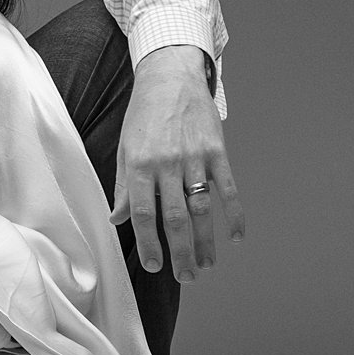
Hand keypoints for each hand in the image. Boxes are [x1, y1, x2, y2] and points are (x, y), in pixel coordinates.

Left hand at [109, 46, 244, 281]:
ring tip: (206, 266)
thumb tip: (118, 220)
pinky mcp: (217, 151)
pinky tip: (235, 236)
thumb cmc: (144, 114)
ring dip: (205, 241)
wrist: (170, 76)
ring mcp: (195, 158)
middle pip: (175, 218)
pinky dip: (234, 213)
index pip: (144, 214)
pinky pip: (228, 188)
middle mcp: (167, 164)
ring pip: (201, 209)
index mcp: (140, 165)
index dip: (148, 244)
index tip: (154, 266)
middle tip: (185, 278)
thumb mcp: (125, 148)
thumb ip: (124, 187)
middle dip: (180, 253)